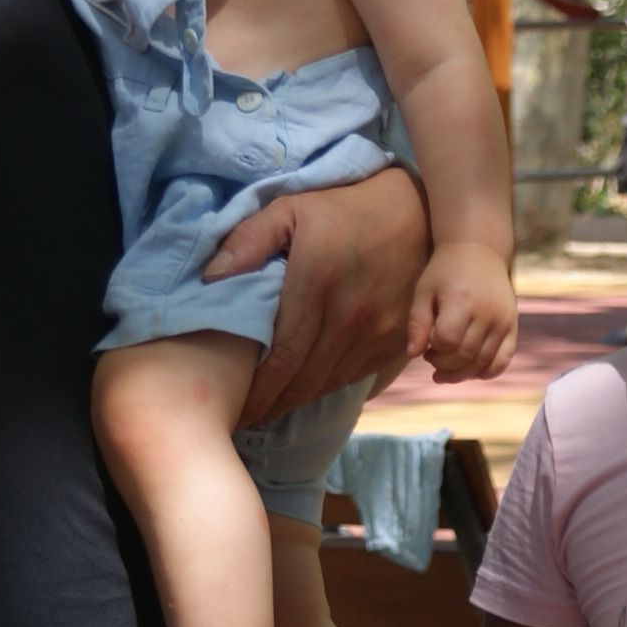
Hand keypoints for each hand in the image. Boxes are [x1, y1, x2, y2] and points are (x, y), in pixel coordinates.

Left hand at [215, 164, 428, 421]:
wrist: (417, 212)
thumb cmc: (344, 209)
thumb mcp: (291, 208)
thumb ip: (248, 239)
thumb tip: (209, 277)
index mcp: (316, 287)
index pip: (280, 360)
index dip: (255, 392)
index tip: (233, 409)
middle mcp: (349, 318)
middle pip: (302, 382)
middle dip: (270, 405)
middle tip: (244, 417)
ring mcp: (377, 333)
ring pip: (328, 384)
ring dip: (297, 400)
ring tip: (269, 408)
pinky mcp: (396, 341)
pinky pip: (354, 376)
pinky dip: (326, 387)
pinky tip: (306, 388)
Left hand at [411, 245, 516, 381]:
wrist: (479, 250)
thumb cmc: (445, 272)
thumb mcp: (424, 291)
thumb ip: (417, 323)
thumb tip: (412, 355)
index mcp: (462, 301)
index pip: (446, 341)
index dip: (433, 349)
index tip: (427, 344)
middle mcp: (486, 312)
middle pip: (464, 355)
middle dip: (443, 364)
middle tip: (432, 356)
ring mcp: (503, 320)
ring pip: (482, 362)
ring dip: (461, 373)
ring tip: (445, 369)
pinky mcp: (512, 325)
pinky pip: (503, 360)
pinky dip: (486, 372)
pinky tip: (470, 371)